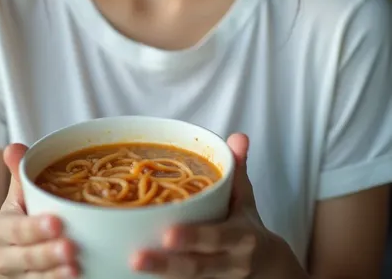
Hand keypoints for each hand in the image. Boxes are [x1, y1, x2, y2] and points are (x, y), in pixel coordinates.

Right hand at [0, 143, 79, 277]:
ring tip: (77, 267)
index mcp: (1, 227)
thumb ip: (20, 171)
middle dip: (47, 253)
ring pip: (36, 278)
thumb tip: (13, 147)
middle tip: (71, 247)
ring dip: (55, 274)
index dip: (33, 228)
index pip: (13, 229)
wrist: (13, 250)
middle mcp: (6, 255)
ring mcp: (20, 276)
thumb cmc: (23, 212)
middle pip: (24, 258)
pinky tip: (80, 277)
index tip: (57, 222)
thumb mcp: (20, 192)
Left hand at [131, 134, 296, 277]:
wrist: (269, 271)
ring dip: (159, 277)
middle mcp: (231, 265)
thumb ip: (238, 167)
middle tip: (136, 257)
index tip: (167, 233)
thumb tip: (237, 136)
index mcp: (242, 237)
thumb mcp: (245, 198)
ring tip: (131, 264)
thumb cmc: (247, 226)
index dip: (194, 237)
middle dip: (166, 264)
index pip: (218, 238)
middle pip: (197, 268)